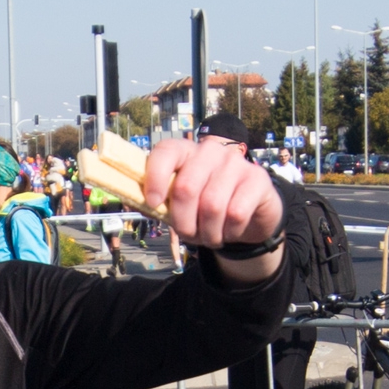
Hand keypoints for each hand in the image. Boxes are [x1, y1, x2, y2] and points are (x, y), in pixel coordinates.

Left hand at [143, 138, 285, 252]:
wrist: (249, 212)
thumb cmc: (204, 207)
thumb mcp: (178, 204)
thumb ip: (157, 202)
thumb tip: (131, 201)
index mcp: (185, 152)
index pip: (165, 152)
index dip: (155, 178)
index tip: (152, 203)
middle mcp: (210, 151)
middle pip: (186, 187)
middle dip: (183, 222)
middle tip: (189, 234)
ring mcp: (235, 163)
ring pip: (212, 206)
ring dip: (208, 232)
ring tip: (210, 236)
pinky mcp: (257, 179)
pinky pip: (236, 214)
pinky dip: (229, 232)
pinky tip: (229, 231)